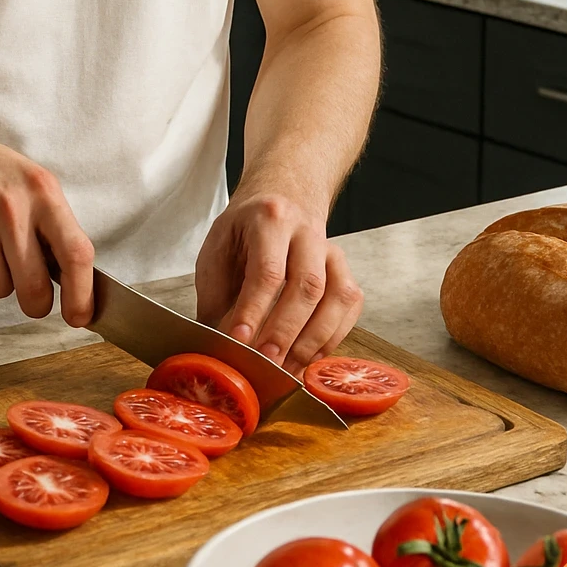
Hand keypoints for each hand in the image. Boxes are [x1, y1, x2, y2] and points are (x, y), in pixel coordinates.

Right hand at [0, 114, 94, 326]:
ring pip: (0, 289)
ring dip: (1, 280)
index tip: (80, 316)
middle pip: (34, 287)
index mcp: (43, 193)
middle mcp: (11, 209)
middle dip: (36, 303)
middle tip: (34, 297)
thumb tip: (79, 284)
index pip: (75, 253)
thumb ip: (58, 229)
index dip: (81, 294)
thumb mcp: (37, 186)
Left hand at [194, 182, 363, 373]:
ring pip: (337, 297)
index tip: (240, 340)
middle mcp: (307, 231)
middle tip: (266, 361)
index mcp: (269, 219)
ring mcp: (332, 250)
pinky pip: (350, 307)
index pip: (267, 270)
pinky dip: (332, 337)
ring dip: (312, 340)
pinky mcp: (346, 270)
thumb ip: (217, 293)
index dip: (254, 309)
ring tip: (287, 368)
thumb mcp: (218, 249)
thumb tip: (220, 342)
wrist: (282, 198)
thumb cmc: (244, 232)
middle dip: (285, 329)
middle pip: (307, 284)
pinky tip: (308, 357)